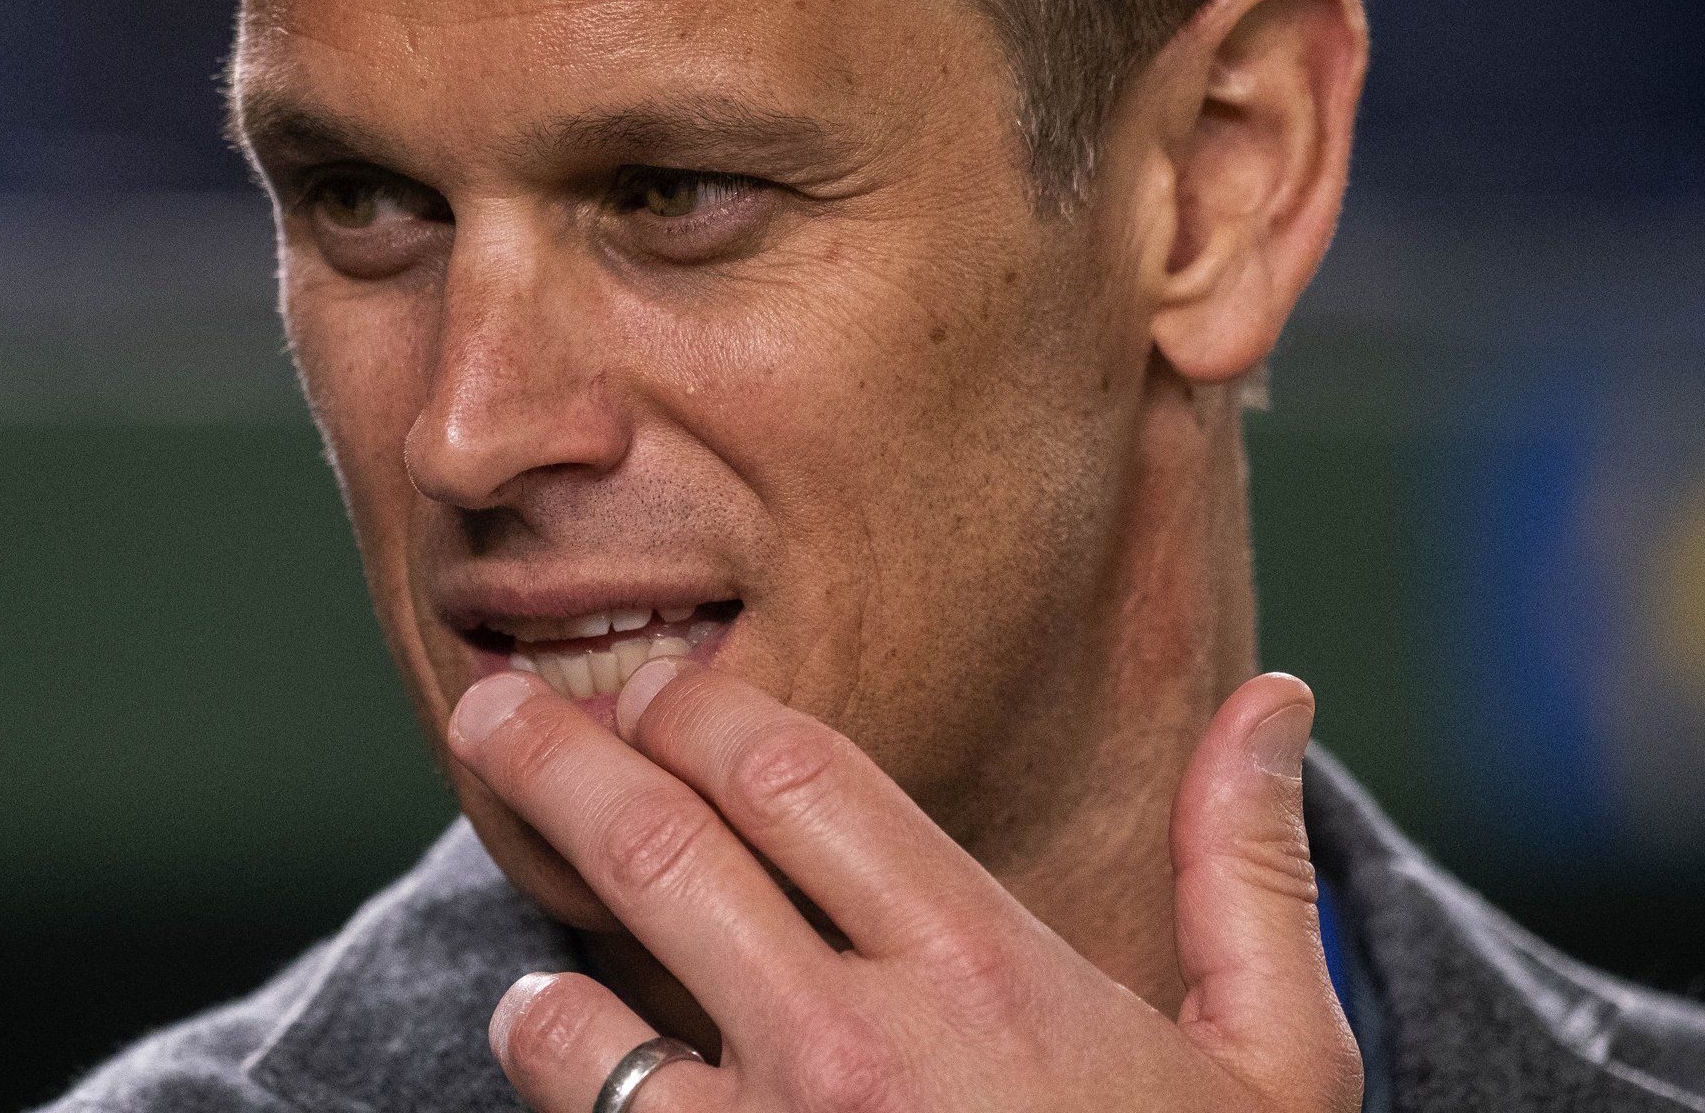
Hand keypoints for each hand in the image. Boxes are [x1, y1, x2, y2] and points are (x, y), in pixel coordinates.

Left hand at [447, 662, 1361, 1112]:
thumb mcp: (1276, 1073)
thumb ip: (1247, 878)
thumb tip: (1269, 699)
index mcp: (986, 978)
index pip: (791, 775)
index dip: (700, 710)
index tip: (658, 692)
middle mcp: (856, 1058)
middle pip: (655, 848)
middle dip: (552, 755)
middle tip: (490, 713)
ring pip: (573, 1025)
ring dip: (537, 978)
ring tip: (530, 963)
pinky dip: (554, 1088)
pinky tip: (561, 1066)